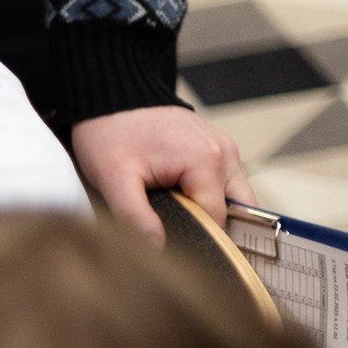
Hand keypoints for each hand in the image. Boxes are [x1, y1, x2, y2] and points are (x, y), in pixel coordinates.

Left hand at [70, 104, 251, 245]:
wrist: (110, 94)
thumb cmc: (110, 132)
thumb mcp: (113, 179)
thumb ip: (135, 217)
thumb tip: (158, 250)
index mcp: (208, 161)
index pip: (218, 221)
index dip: (200, 241)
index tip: (178, 253)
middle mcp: (226, 153)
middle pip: (237, 211)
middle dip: (215, 230)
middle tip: (183, 242)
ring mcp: (224, 147)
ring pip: (233, 197)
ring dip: (213, 212)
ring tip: (181, 222)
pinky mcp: (215, 145)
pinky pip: (223, 181)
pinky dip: (209, 196)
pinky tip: (183, 203)